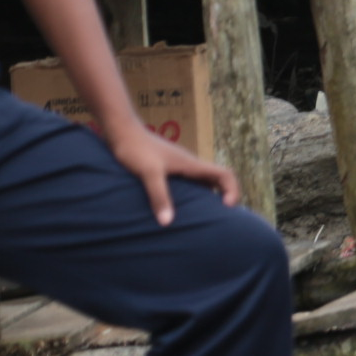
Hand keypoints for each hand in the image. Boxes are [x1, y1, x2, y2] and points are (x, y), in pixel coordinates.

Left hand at [109, 122, 238, 223]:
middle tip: (219, 218)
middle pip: (217, 180)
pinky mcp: (168, 168)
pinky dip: (191, 195)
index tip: (228, 208)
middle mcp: (190, 165)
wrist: (123, 132)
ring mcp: (179, 166)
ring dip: (207, 197)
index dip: (233, 190)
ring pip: (202, 181)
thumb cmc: (136, 150)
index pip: (224, 174)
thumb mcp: (149, 173)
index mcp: (192, 165)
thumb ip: (159, 196)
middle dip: (224, 197)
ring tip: (200, 216)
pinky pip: (188, 183)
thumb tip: (168, 223)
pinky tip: (177, 206)